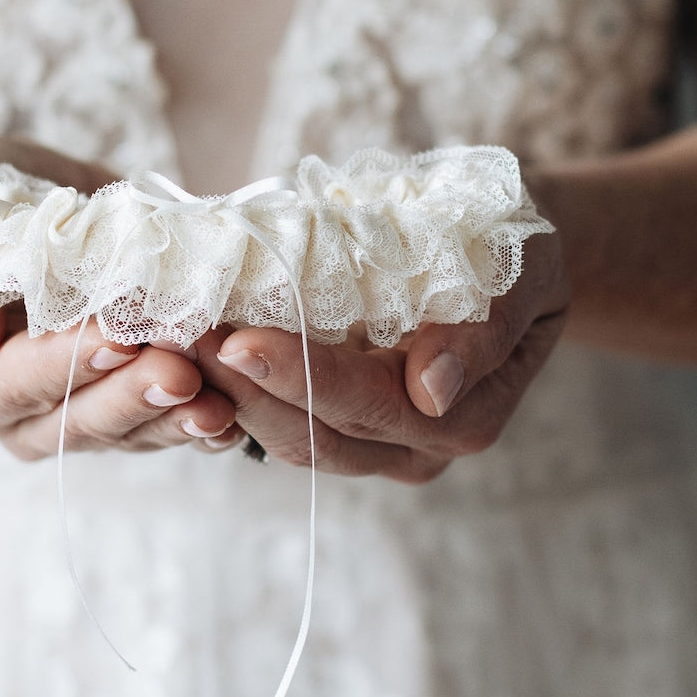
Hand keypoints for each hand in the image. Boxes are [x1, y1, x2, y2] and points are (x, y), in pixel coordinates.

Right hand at [0, 134, 237, 458]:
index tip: (120, 337)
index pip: (14, 383)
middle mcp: (13, 415)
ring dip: (173, 419)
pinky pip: (152, 427)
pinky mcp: (113, 409)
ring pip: (122, 433)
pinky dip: (192, 421)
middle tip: (183, 371)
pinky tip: (232, 417)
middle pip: (74, 422)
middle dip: (133, 396)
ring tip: (221, 405)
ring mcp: (66, 418)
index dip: (68, 364)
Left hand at [196, 231, 568, 481]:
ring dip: (227, 395)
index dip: (299, 377)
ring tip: (173, 344)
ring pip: (290, 438)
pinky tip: (198, 351)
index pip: (368, 406)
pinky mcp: (348, 423)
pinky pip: (285, 421)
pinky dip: (238, 392)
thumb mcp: (523, 272)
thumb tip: (434, 391)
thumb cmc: (517, 251)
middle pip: (315, 436)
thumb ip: (485, 331)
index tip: (236, 340)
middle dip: (242, 390)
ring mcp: (380, 442)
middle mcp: (419, 445)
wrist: (512, 259)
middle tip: (178, 338)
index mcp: (465, 415)